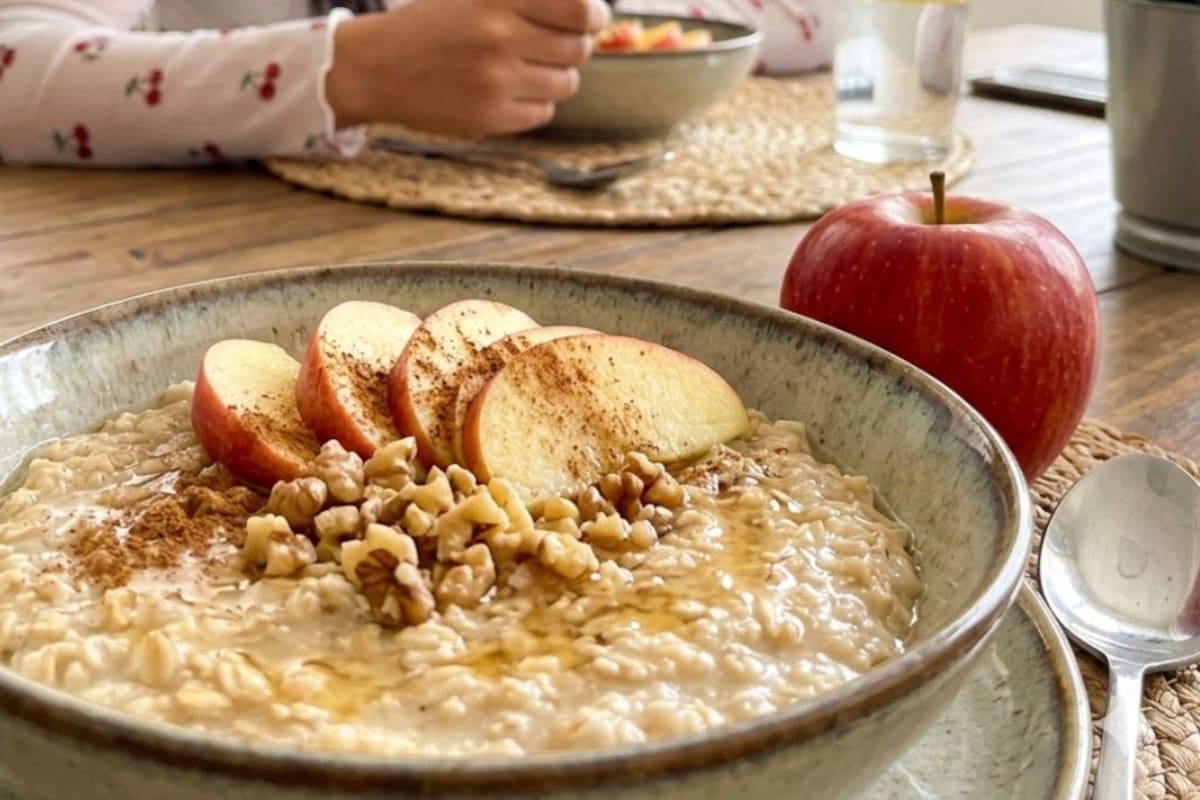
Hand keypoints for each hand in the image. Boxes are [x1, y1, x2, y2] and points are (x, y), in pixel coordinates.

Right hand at [326, 0, 609, 135]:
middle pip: (578, 49)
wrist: (378, 67)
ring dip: (555, 77)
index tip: (591, 19)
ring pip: (566, 84)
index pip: (578, 10)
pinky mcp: (490, 117)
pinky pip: (543, 112)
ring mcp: (496, 81)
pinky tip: (510, 91)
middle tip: (553, 46)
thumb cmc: (431, 25)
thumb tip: (584, 9)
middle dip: (573, 47)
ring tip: (527, 69)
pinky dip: (535, 102)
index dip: (593, 16)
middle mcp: (499, 38)